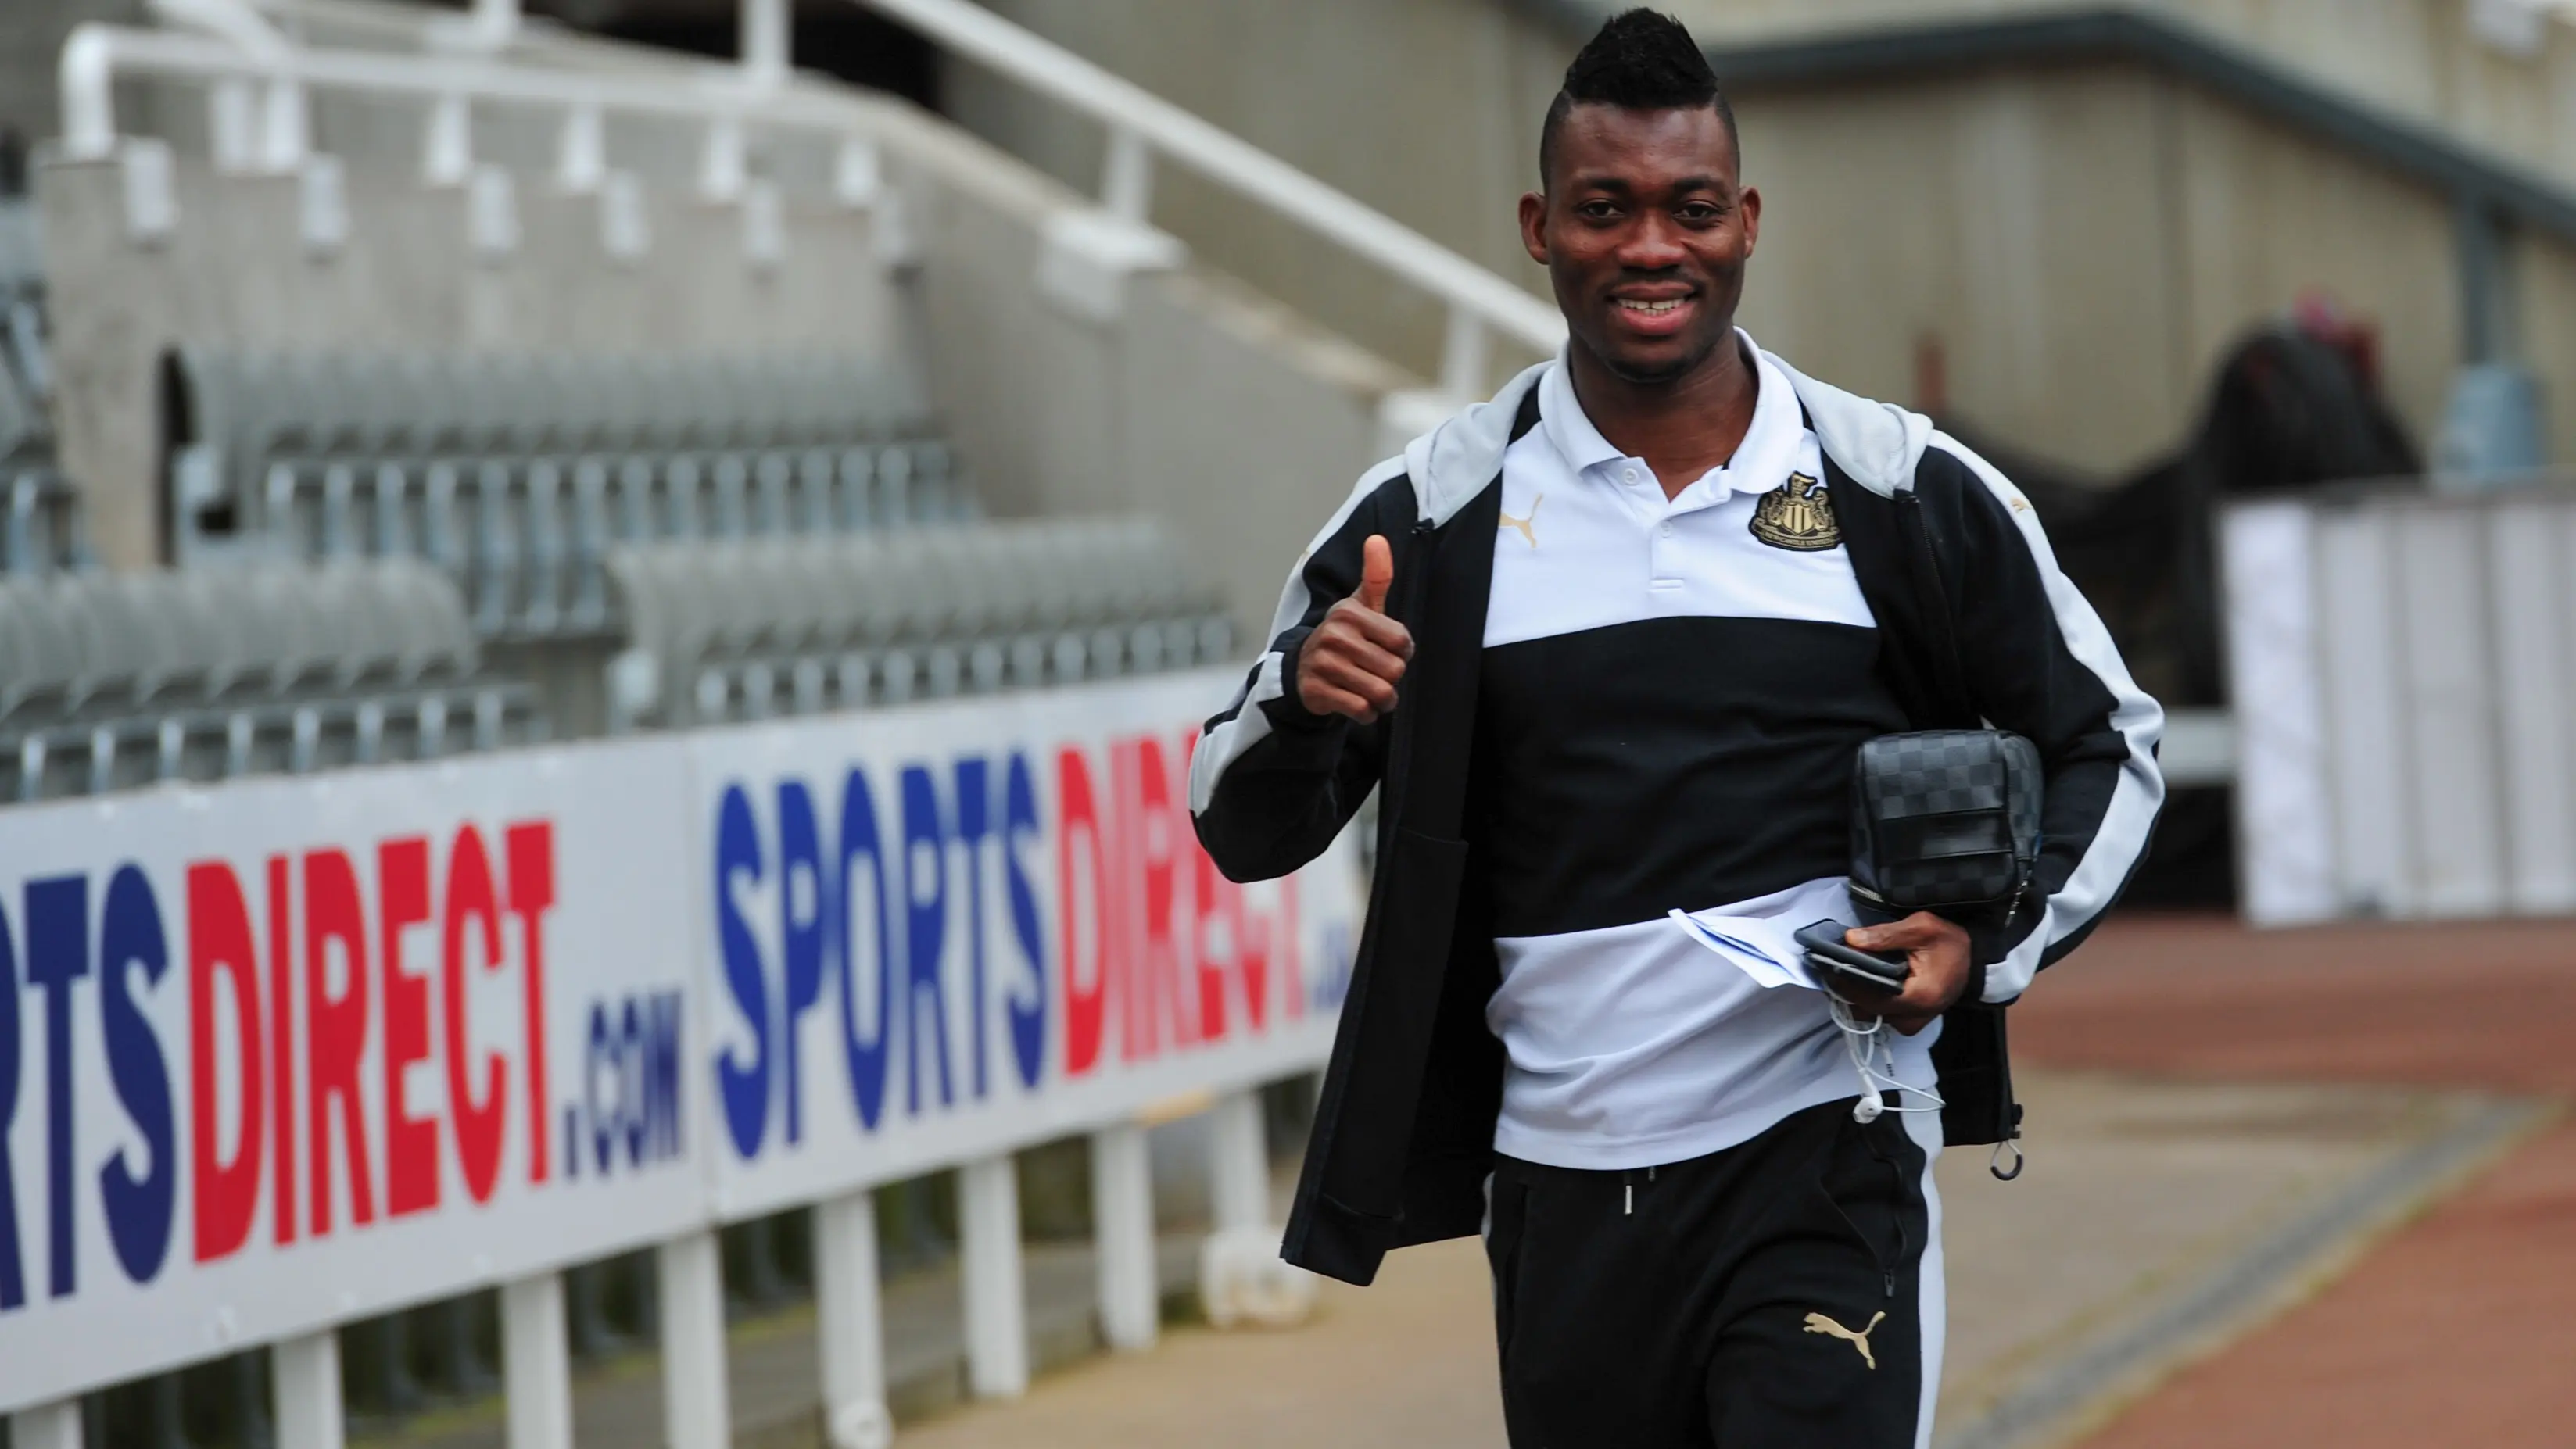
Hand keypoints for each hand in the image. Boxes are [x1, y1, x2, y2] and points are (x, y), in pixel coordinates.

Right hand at [1296, 534, 1413, 723]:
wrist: (1301, 670)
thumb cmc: (1343, 636)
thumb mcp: (1360, 605)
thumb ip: (1376, 576)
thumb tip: (1377, 539)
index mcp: (1349, 613)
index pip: (1402, 641)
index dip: (1402, 652)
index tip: (1387, 650)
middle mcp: (1335, 636)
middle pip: (1394, 670)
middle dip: (1391, 678)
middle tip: (1376, 673)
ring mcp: (1324, 664)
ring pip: (1380, 692)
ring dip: (1382, 699)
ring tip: (1371, 691)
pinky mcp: (1317, 691)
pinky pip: (1362, 710)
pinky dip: (1366, 713)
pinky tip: (1357, 703)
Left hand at [1839, 913, 1970, 1034]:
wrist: (1973, 960)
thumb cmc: (1951, 942)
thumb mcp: (1922, 928)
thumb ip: (1885, 935)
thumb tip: (1850, 939)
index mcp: (1919, 998)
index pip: (1869, 997)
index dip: (1845, 982)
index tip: (1826, 965)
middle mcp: (1913, 1018)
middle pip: (1866, 1008)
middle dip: (1847, 987)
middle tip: (1831, 965)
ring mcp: (1911, 1024)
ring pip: (1870, 1014)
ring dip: (1855, 994)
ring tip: (1844, 971)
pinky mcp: (1908, 1022)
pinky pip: (1879, 1014)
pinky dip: (1867, 999)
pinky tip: (1860, 981)